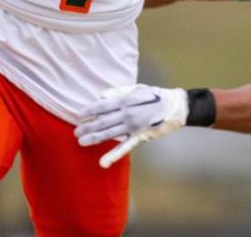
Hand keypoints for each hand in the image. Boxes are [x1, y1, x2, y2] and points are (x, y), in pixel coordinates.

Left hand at [74, 84, 188, 168]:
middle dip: (87, 127)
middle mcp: (126, 114)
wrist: (174, 106)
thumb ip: (118, 92)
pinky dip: (113, 155)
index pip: (101, 107)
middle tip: (75, 132)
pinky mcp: (139, 136)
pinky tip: (103, 162)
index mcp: (125, 101)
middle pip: (102, 121)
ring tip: (81, 141)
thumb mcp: (136, 89)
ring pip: (108, 134)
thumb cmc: (155, 96)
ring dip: (93, 138)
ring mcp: (132, 126)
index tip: (78, 117)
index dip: (88, 112)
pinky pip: (124, 147)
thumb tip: (100, 96)